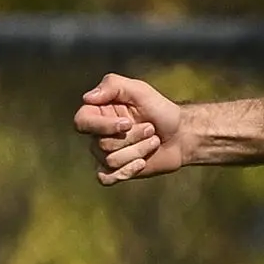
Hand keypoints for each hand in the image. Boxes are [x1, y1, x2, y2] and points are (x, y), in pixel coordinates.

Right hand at [74, 74, 188, 184]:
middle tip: (151, 128)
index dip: (103, 126)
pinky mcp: (116, 171)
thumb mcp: (139, 90)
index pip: (82, 122)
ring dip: (139, 151)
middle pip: (102, 144)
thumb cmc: (160, 110)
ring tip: (153, 141)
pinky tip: (142, 163)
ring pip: (111, 160)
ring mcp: (105, 154)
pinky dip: (126, 171)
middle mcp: (97, 134)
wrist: (181, 134)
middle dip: (133, 137)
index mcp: (97, 113)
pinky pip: (107, 178)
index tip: (128, 122)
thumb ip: (112, 85)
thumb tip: (87, 98)